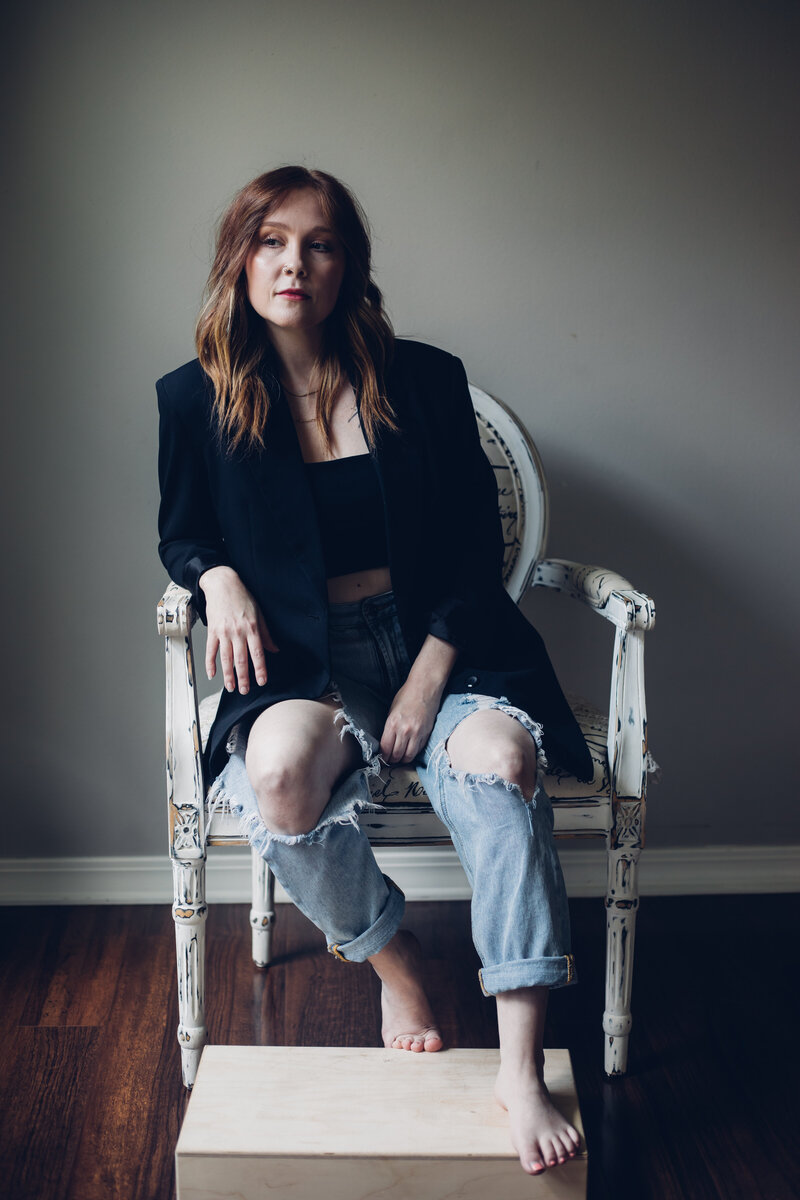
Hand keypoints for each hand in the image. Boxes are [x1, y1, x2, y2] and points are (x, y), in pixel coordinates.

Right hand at [199, 566, 278, 694]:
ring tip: (231, 688)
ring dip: (228, 675)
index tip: (262, 681)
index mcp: (252, 628)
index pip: (257, 653)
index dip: (260, 669)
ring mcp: (223, 632)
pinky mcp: (212, 631)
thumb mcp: (259, 614)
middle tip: (245, 691)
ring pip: (226, 658)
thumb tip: (275, 650)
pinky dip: (210, 664)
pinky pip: (211, 650)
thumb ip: (266, 634)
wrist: (222, 584)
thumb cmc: (242, 598)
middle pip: (241, 660)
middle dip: (243, 678)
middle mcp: (238, 632)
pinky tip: (212, 675)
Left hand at [380, 679, 440, 764]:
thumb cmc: (407, 695)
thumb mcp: (392, 710)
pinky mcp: (426, 733)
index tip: (382, 758)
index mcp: (392, 723)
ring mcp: (417, 733)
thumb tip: (387, 743)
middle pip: (396, 755)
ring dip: (403, 760)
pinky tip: (409, 751)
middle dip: (392, 760)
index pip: (386, 748)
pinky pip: (418, 749)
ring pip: (408, 756)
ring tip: (400, 758)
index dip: (383, 756)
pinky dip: (413, 753)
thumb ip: (390, 727)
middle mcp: (405, 730)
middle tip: (390, 760)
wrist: (425, 687)